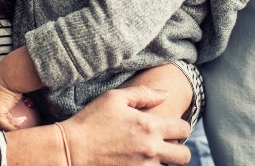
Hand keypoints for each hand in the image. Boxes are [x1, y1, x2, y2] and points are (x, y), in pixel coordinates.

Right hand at [64, 86, 191, 165]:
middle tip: (166, 145)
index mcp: (150, 126)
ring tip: (149, 154)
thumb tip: (167, 94)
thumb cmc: (90, 121)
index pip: (183, 129)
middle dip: (179, 149)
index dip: (179, 127)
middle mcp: (151, 149)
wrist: (70, 150)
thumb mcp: (114, 98)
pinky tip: (139, 162)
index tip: (170, 128)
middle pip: (184, 156)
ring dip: (163, 162)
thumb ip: (144, 94)